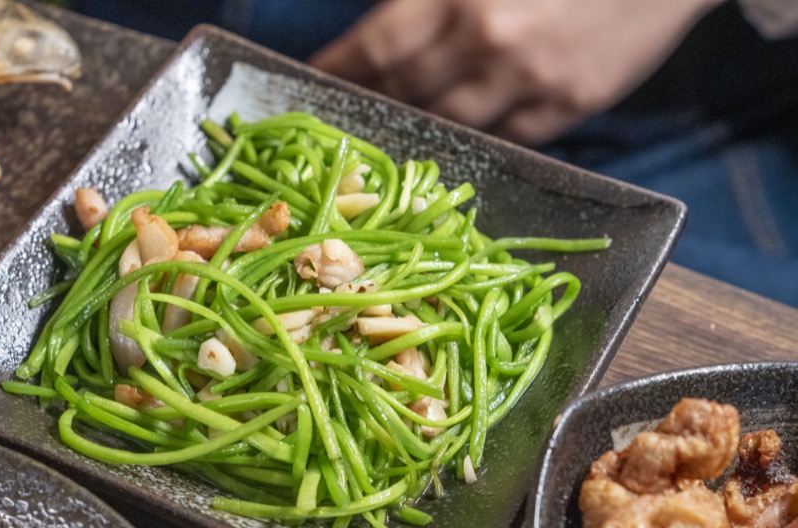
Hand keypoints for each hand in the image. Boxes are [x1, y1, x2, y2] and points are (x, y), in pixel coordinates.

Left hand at [309, 0, 723, 144]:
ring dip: (412, 133)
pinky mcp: (571, 105)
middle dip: (365, 106)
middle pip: (403, 94)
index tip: (313, 82)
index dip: (337, 70)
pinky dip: (474, 141)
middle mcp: (490, 41)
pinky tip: (452, 142)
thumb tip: (382, 28)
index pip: (374, 48)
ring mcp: (532, 80)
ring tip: (386, 136)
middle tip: (340, 117)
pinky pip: (506, 140)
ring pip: (448, 126)